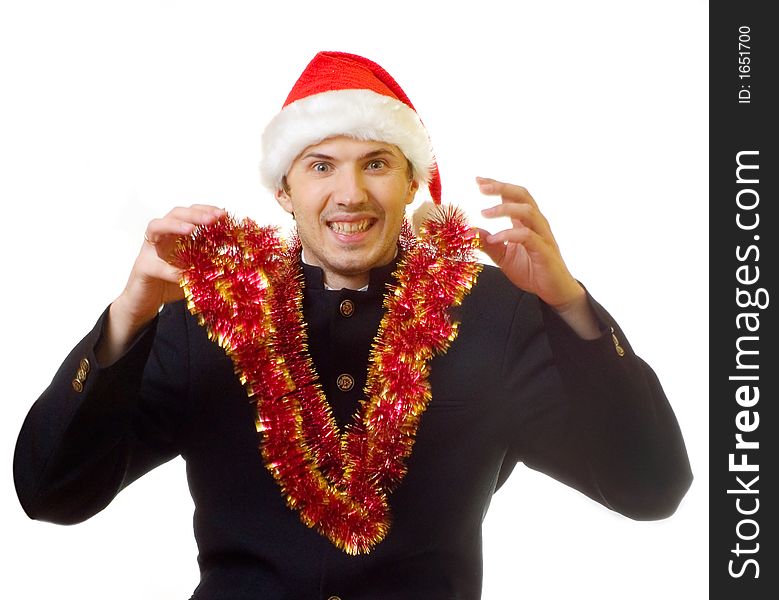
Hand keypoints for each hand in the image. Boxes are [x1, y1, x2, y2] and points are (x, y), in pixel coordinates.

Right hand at [97, 205, 224, 363]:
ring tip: (191, 230)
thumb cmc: (171, 285)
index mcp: (177, 234)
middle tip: (213, 218)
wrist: (146, 303)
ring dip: (175, 225)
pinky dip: (170, 270)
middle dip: (195, 214)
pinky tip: (183, 275)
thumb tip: (235, 260)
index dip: (206, 210)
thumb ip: (209, 262)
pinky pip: (155, 265)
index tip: (223, 214)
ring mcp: (148, 250)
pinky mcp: (142, 267)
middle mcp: (161, 237)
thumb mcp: (196, 271)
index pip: (191, 213)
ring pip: (156, 226)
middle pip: (175, 213)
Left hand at [476, 178, 599, 337]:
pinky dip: (509, 234)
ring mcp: (542, 236)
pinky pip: (528, 236)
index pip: (513, 196)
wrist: (553, 291)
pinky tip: (494, 238)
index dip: (497, 185)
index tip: (478, 180)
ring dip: (505, 208)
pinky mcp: (545, 250)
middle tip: (482, 187)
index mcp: (526, 222)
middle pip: (523, 195)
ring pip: (528, 211)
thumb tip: (470, 232)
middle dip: (502, 188)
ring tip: (484, 213)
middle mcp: (536, 224)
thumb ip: (488, 244)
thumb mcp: (503, 257)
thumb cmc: (531, 270)